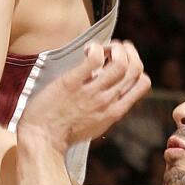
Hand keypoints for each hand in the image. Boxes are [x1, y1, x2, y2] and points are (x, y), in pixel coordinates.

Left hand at [18, 41, 150, 153]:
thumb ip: (106, 108)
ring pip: (120, 64)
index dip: (137, 66)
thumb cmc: (64, 132)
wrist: (43, 138)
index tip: (123, 59)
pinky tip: (89, 49)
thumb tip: (109, 90)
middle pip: (134, 69)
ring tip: (104, 46)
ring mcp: (91, 91)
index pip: (142, 83)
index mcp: (116, 111)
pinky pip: (94, 61)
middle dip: (129, 52)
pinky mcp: (72, 83)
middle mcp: (108, 100)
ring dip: (116, 48)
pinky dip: (96, 49)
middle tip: (117, 46)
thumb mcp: (96, 124)